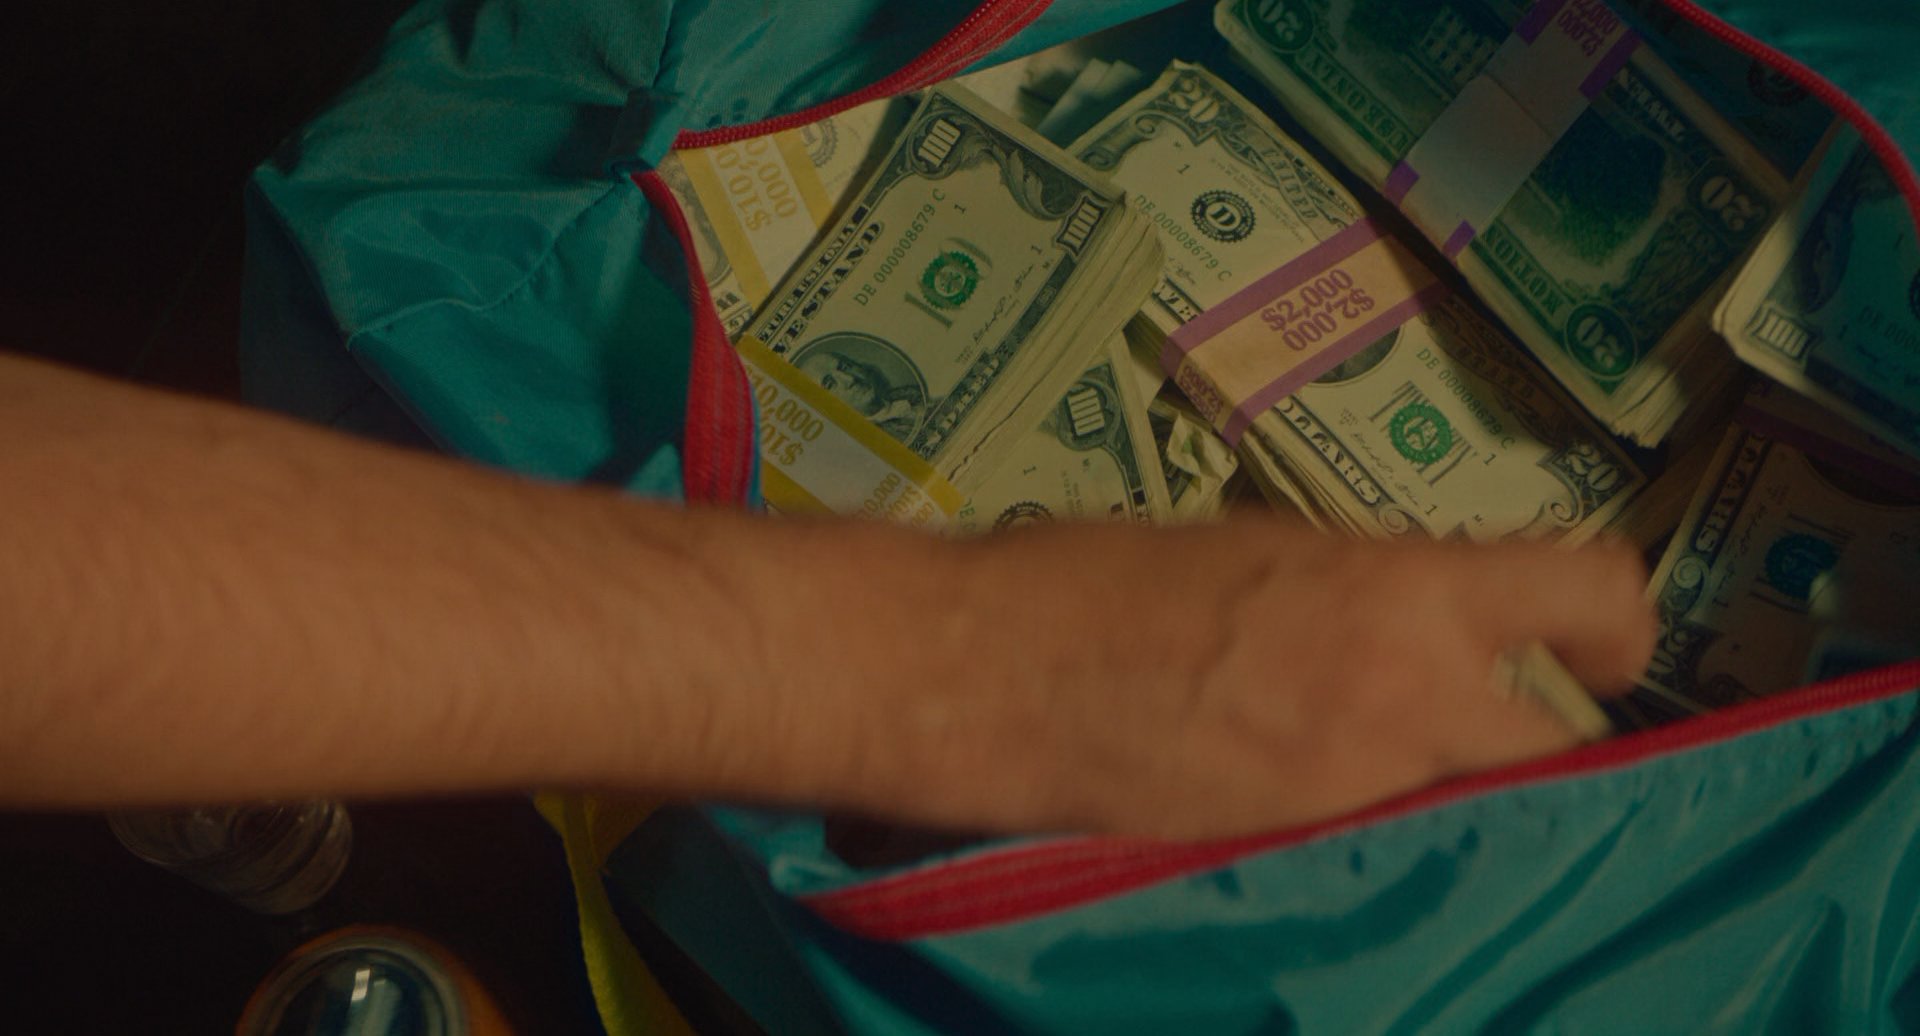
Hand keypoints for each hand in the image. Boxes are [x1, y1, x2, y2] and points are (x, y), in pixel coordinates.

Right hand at [772, 518, 1654, 841]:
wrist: (980, 672)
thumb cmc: (1093, 576)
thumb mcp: (1250, 546)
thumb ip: (1354, 587)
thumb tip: (1404, 617)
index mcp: (1395, 589)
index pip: (1585, 593)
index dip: (1619, 621)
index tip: (1605, 646)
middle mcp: (1404, 699)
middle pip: (1559, 748)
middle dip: (1543, 741)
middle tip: (1493, 732)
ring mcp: (1354, 797)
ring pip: (1476, 811)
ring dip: (1457, 790)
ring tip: (1383, 770)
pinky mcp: (1296, 863)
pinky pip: (1387, 849)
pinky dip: (1379, 831)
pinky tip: (1315, 809)